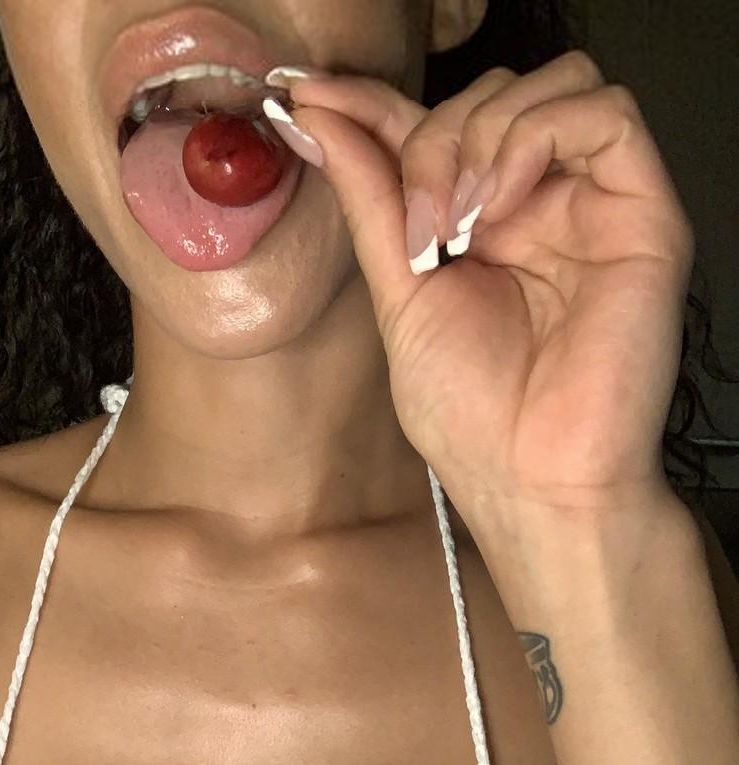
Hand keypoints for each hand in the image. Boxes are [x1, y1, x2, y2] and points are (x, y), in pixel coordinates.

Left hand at [271, 52, 694, 526]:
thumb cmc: (477, 422)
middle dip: (432, 140)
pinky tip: (500, 205)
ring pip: (552, 87)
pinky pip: (605, 114)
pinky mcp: (643, 214)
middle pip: (491, 96)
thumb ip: (373, 200)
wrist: (534, 486)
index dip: (376, 105)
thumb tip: (327, 118)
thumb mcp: (400, 296)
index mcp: (481, 228)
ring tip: (457, 223)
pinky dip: (537, 136)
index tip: (314, 99)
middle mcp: (541, 209)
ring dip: (481, 136)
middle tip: (415, 225)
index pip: (436, 129)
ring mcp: (594, 208)